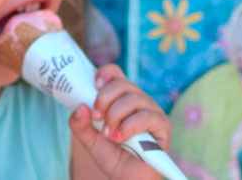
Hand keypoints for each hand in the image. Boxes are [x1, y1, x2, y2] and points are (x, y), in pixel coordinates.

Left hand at [68, 64, 170, 179]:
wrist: (128, 178)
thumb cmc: (112, 156)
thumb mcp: (89, 139)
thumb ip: (79, 124)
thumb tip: (79, 107)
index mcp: (120, 97)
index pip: (115, 73)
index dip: (105, 73)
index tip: (94, 85)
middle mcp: (137, 99)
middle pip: (122, 83)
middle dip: (104, 98)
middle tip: (96, 117)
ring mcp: (151, 110)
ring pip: (133, 98)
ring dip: (115, 115)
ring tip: (108, 135)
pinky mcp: (162, 124)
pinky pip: (146, 116)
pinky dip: (128, 126)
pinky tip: (119, 138)